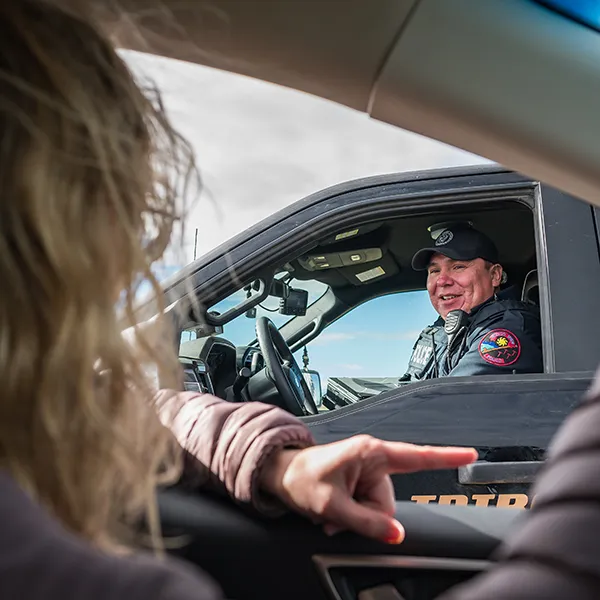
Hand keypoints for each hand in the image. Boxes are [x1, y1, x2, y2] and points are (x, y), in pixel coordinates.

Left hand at [259, 435, 476, 543]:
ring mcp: (367, 470)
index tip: (470, 454)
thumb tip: (396, 534)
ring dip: (355, 517)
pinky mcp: (361, 480)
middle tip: (336, 513)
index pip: (416, 456)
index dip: (446, 457)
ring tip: (331, 510)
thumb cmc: (302, 478)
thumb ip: (367, 521)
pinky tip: (332, 510)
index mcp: (370, 453)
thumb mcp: (332, 505)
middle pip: (389, 502)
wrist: (282, 474)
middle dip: (366, 516)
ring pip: (378, 509)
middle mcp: (373, 458)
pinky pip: (367, 507)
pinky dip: (351, 515)